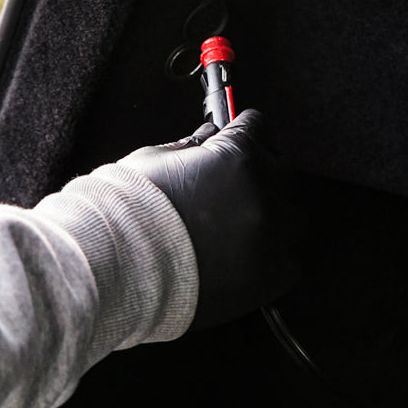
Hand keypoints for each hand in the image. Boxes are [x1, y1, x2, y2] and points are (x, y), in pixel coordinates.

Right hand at [122, 109, 299, 329]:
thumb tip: (207, 138)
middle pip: (281, 172)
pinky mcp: (267, 279)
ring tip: (236, 228)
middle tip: (231, 188)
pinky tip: (244, 259)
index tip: (236, 140)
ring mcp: (269, 238)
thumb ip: (191, 147)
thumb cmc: (127, 211)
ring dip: (271, 217)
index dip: (242, 133)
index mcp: (237, 156)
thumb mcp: (154, 159)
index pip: (258, 128)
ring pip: (292, 218)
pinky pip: (289, 265)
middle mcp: (262, 194)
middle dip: (259, 174)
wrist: (115, 267)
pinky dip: (272, 260)